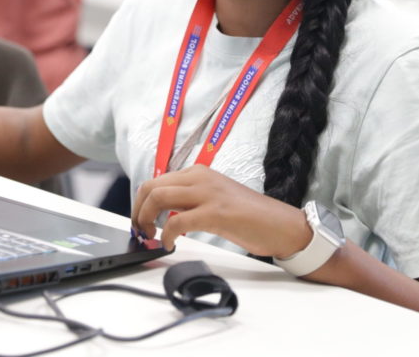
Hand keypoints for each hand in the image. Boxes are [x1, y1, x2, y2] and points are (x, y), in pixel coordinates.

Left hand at [131, 165, 311, 256]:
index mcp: (199, 173)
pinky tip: (171, 245)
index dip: (140, 204)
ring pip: (158, 198)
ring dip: (146, 220)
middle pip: (151, 187)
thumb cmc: (249, 216)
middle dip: (138, 211)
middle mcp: (200, 177)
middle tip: (141, 231)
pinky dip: (167, 236)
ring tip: (152, 237)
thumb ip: (190, 200)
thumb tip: (162, 214)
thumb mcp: (213, 199)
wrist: (280, 224)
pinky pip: (177, 222)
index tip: (140, 222)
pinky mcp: (216, 213)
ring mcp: (208, 193)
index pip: (155, 182)